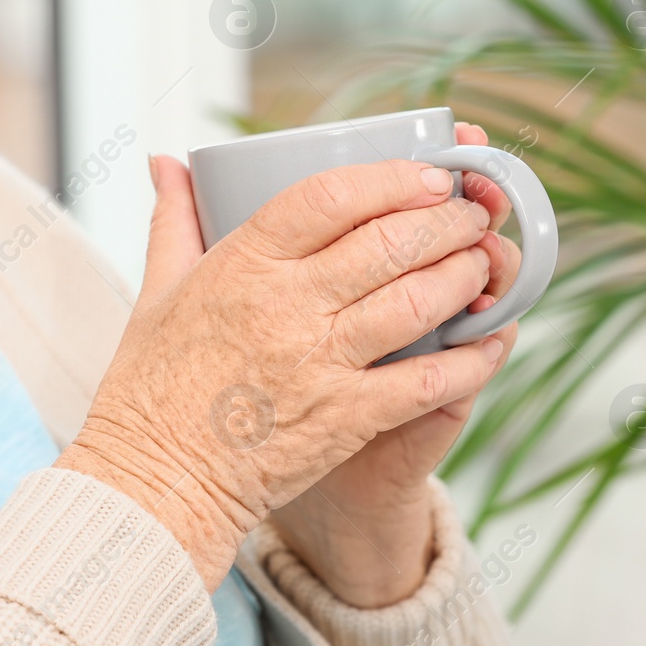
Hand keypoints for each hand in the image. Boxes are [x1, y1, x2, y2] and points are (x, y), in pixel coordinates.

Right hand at [56, 151, 504, 590]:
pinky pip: (425, 380)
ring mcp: (319, 362)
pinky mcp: (347, 418)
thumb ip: (174, 218)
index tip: (430, 174)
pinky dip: (469, 359)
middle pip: (388, 241)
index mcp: (242, 264)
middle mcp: (285, 306)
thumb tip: (167, 161)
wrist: (155, 483)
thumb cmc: (153, 387)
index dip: (392, 178)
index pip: (329, 196)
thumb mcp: (157, 290)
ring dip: (462, 275)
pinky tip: (492, 340)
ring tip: (485, 260)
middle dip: (446, 219)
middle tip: (472, 211)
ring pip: (415, 301)